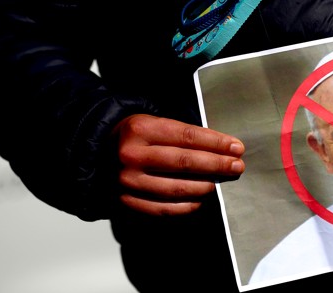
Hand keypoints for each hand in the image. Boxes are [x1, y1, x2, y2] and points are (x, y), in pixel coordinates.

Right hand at [114, 114, 245, 215]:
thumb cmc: (135, 137)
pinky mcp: (126, 202)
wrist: (95, 155)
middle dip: (216, 165)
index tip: (237, 148)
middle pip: (185, 162)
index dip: (216, 143)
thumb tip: (223, 150)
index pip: (187, 137)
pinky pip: (164, 208)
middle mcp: (131, 155)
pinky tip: (201, 198)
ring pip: (177, 188)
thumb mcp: (153, 123)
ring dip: (205, 186)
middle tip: (237, 167)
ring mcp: (127, 181)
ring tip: (220, 182)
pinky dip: (187, 205)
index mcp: (140, 129)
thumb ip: (183, 135)